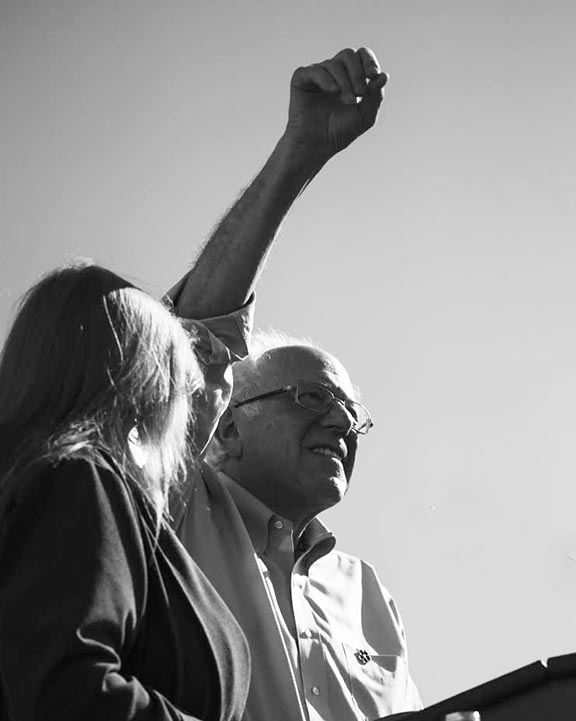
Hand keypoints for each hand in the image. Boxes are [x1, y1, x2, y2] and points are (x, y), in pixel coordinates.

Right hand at [283, 47, 387, 161]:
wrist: (317, 146)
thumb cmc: (339, 132)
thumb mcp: (365, 116)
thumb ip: (376, 96)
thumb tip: (384, 75)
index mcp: (349, 77)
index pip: (361, 56)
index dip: (369, 61)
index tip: (373, 75)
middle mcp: (332, 72)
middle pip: (348, 55)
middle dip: (358, 73)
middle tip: (360, 93)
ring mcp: (316, 75)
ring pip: (334, 64)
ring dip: (345, 82)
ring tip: (348, 101)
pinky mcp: (301, 80)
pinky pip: (315, 70)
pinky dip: (326, 79)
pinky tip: (333, 91)